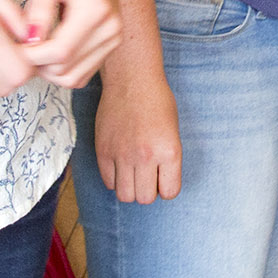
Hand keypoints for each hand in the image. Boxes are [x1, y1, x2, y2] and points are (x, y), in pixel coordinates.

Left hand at [20, 0, 126, 87]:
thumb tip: (29, 42)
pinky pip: (82, 73)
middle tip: (21, 46)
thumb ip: (37, 11)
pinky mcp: (111, 44)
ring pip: (73, 77)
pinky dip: (62, 68)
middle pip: (66, 70)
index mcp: (96, 10)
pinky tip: (50, 49)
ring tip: (35, 47)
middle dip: (38, 64)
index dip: (31, 56)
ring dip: (49, 70)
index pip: (59, 52)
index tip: (14, 46)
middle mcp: (110, 29)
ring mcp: (114, 38)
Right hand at [94, 45, 181, 202]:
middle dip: (148, 190)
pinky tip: (120, 165)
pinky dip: (115, 179)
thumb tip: (159, 184)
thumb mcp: (173, 131)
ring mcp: (122, 155)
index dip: (167, 187)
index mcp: (169, 151)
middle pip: (145, 198)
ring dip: (130, 188)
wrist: (132, 79)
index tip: (164, 178)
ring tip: (133, 173)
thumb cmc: (157, 101)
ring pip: (125, 195)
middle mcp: (146, 156)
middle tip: (148, 175)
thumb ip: (167, 159)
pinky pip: (108, 182)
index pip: (169, 192)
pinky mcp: (103, 151)